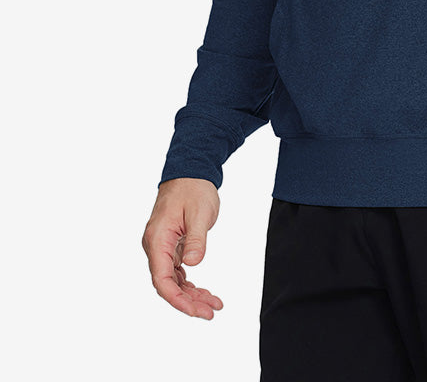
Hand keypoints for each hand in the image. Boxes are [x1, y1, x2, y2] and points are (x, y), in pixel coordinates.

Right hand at [142, 178, 222, 318]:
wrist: (191, 171)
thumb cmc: (194, 188)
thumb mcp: (200, 213)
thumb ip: (196, 239)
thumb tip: (192, 264)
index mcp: (158, 239)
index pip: (162, 279)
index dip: (177, 299)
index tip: (195, 311)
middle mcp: (155, 246)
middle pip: (167, 284)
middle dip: (188, 302)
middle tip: (211, 312)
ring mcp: (162, 247)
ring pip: (173, 280)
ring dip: (191, 294)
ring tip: (213, 304)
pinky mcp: (171, 246)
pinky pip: (177, 271)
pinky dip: (190, 283)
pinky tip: (203, 292)